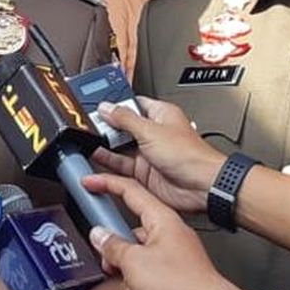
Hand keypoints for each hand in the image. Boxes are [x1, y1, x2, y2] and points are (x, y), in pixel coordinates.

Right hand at [83, 172, 268, 289]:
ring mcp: (173, 260)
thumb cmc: (183, 285)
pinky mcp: (176, 283)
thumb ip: (112, 246)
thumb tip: (100, 236)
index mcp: (161, 220)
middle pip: (129, 237)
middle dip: (117, 258)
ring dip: (131, 285)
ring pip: (137, 266)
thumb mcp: (134, 262)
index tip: (89, 183)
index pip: (129, 192)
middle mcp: (168, 236)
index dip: (106, 184)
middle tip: (112, 266)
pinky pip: (149, 286)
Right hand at [90, 97, 224, 213]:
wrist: (202, 186)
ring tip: (88, 140)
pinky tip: (97, 158)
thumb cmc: (190, 155)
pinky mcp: (145, 173)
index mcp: (160, 115)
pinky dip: (108, 162)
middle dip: (107, 126)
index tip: (97, 104)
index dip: (116, 103)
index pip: (133, 103)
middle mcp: (154, 133)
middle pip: (123, 126)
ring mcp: (148, 154)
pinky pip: (121, 166)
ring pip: (120, 147)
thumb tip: (106, 107)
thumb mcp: (150, 130)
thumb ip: (125, 119)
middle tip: (89, 124)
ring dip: (105, 145)